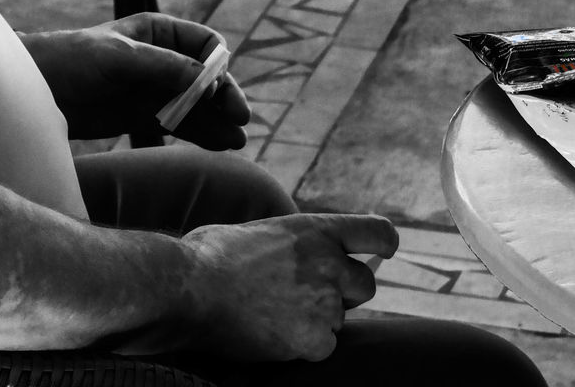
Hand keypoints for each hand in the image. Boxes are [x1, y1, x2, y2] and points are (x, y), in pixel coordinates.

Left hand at [22, 13, 250, 146]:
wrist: (35, 90)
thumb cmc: (71, 59)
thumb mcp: (118, 57)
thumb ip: (163, 66)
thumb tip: (208, 81)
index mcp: (157, 31)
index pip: (203, 43)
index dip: (217, 65)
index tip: (218, 88)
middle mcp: (161, 58)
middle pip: (206, 77)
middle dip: (224, 96)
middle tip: (240, 120)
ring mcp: (154, 88)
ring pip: (197, 104)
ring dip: (218, 120)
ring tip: (238, 141)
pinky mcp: (143, 115)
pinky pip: (181, 124)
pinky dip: (201, 133)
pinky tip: (221, 145)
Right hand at [182, 213, 398, 361]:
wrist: (190, 287)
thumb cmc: (212, 254)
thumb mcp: (263, 231)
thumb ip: (296, 242)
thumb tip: (303, 254)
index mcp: (314, 228)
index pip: (377, 232)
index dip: (383, 243)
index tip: (382, 251)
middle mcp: (328, 262)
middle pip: (366, 283)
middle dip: (345, 291)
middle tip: (309, 295)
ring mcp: (324, 302)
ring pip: (339, 318)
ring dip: (317, 319)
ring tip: (274, 311)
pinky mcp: (315, 340)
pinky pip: (324, 347)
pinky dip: (303, 345)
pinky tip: (272, 332)